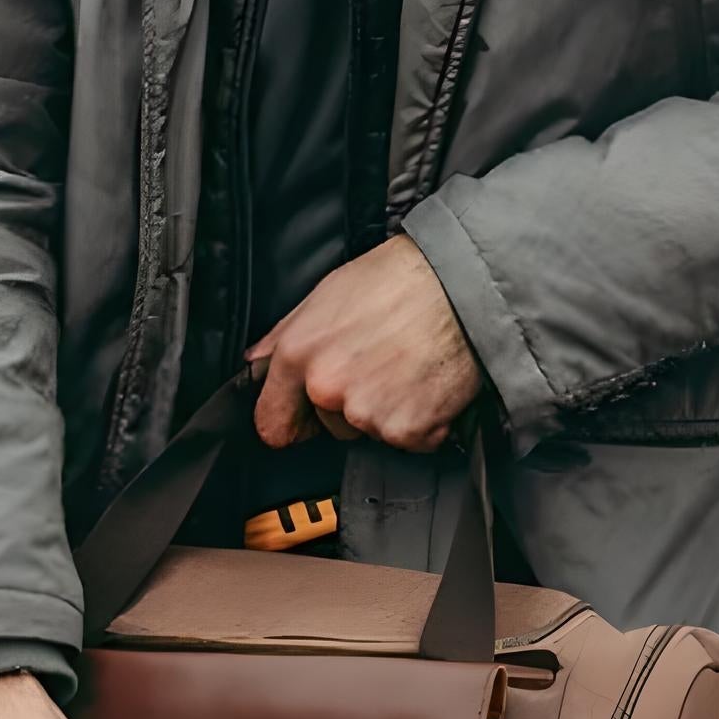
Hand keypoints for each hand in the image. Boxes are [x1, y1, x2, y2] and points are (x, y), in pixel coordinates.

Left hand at [248, 234, 482, 452]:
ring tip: (408, 367)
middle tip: (381, 365)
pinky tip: (428, 383)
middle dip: (350, 406)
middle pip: (329, 427)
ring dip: (388, 411)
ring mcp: (368, 414)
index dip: (291, 421)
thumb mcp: (327, 295)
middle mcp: (328, 389)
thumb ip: (285, 337)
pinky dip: (422, 420)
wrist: (463, 284)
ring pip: (370, 431)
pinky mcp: (409, 430)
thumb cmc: (399, 280)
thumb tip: (256, 364)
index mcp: (300, 356)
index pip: (272, 424)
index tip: (305, 419)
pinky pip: (409, 439)